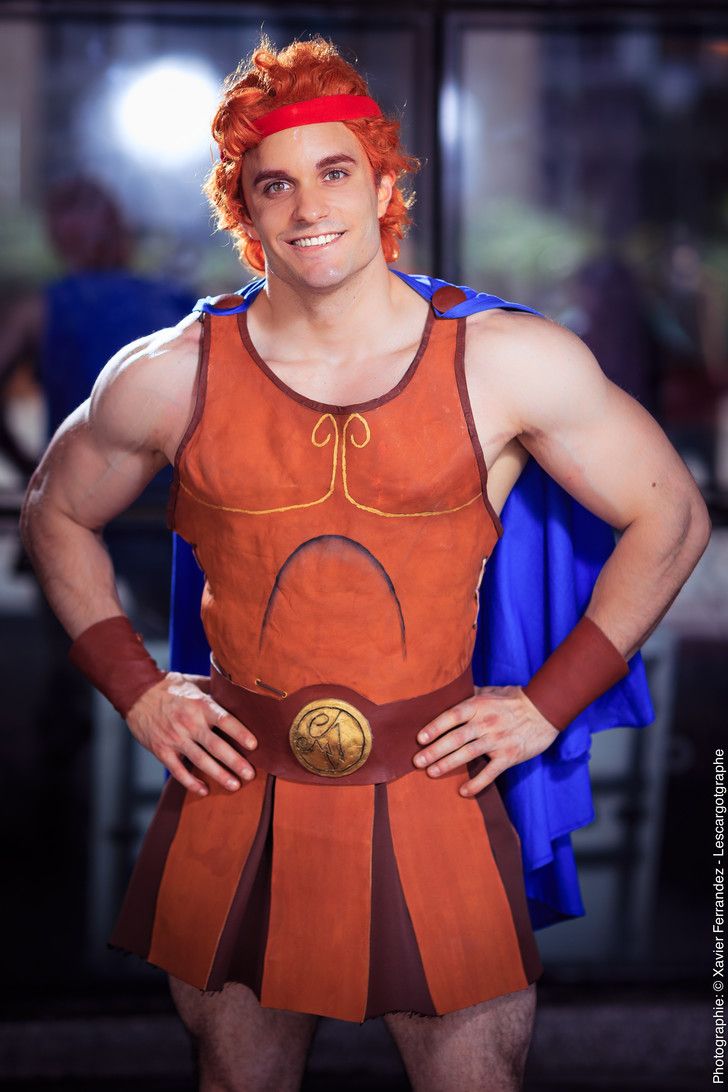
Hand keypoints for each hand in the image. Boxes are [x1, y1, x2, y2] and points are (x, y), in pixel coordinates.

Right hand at [126, 671, 257, 796]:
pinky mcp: (162, 750)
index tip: (254, 745)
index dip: (240, 733)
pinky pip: (178, 770)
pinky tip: (204, 790)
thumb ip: (216, 690)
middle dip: (235, 762)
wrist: (137, 693)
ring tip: (234, 785)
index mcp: (200, 705)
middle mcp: (189, 723)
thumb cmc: (171, 688)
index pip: (224, 720)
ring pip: (200, 761)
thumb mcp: (195, 683)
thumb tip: (240, 691)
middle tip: (250, 774)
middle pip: (216, 746)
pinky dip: (191, 782)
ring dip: (219, 775)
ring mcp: (175, 738)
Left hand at [412, 685, 559, 796]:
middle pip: (455, 738)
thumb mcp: (491, 691)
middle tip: (417, 761)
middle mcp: (486, 722)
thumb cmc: (513, 699)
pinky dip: (476, 783)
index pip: (452, 715)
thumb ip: (470, 695)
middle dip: (434, 751)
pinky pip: (490, 772)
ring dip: (447, 764)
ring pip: (468, 754)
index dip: (435, 727)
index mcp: (479, 705)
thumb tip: (447, 695)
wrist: (544, 710)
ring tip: (431, 772)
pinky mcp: (509, 755)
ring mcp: (498, 740)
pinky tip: (463, 791)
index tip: (420, 738)